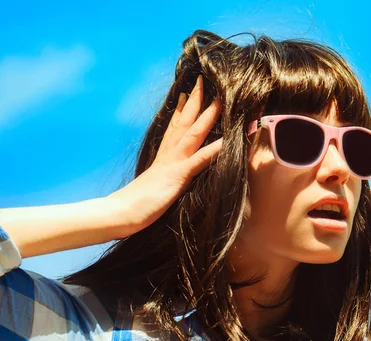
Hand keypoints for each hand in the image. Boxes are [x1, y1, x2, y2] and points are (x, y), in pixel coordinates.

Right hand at [109, 74, 222, 235]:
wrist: (123, 211)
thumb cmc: (138, 203)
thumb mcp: (156, 183)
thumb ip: (164, 174)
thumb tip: (167, 173)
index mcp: (164, 155)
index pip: (174, 126)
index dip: (182, 109)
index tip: (188, 92)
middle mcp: (169, 153)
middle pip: (185, 121)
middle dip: (197, 101)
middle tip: (205, 80)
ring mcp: (175, 162)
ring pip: (194, 133)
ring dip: (208, 115)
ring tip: (220, 98)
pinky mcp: (179, 176)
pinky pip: (200, 160)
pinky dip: (213, 149)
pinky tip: (226, 140)